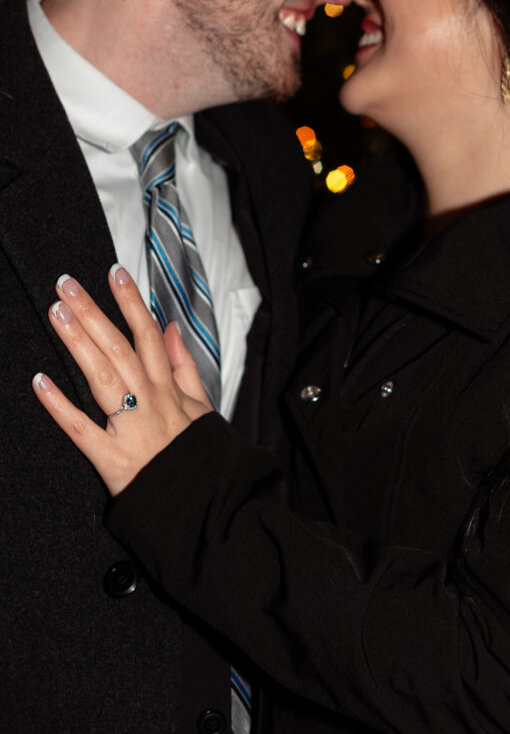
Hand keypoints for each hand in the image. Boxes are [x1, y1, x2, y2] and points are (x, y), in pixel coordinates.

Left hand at [33, 265, 211, 495]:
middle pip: (118, 348)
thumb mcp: (202, 405)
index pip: (149, 334)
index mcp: (169, 388)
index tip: (114, 273)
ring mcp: (129, 428)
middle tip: (66, 285)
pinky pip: (80, 429)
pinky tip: (39, 380)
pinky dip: (59, 405)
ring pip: (101, 377)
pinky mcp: (110, 458)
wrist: (203, 503)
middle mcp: (149, 401)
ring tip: (56, 313)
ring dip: (77, 342)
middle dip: (93, 312)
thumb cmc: (199, 454)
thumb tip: (171, 328)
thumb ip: (184, 365)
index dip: (131, 302)